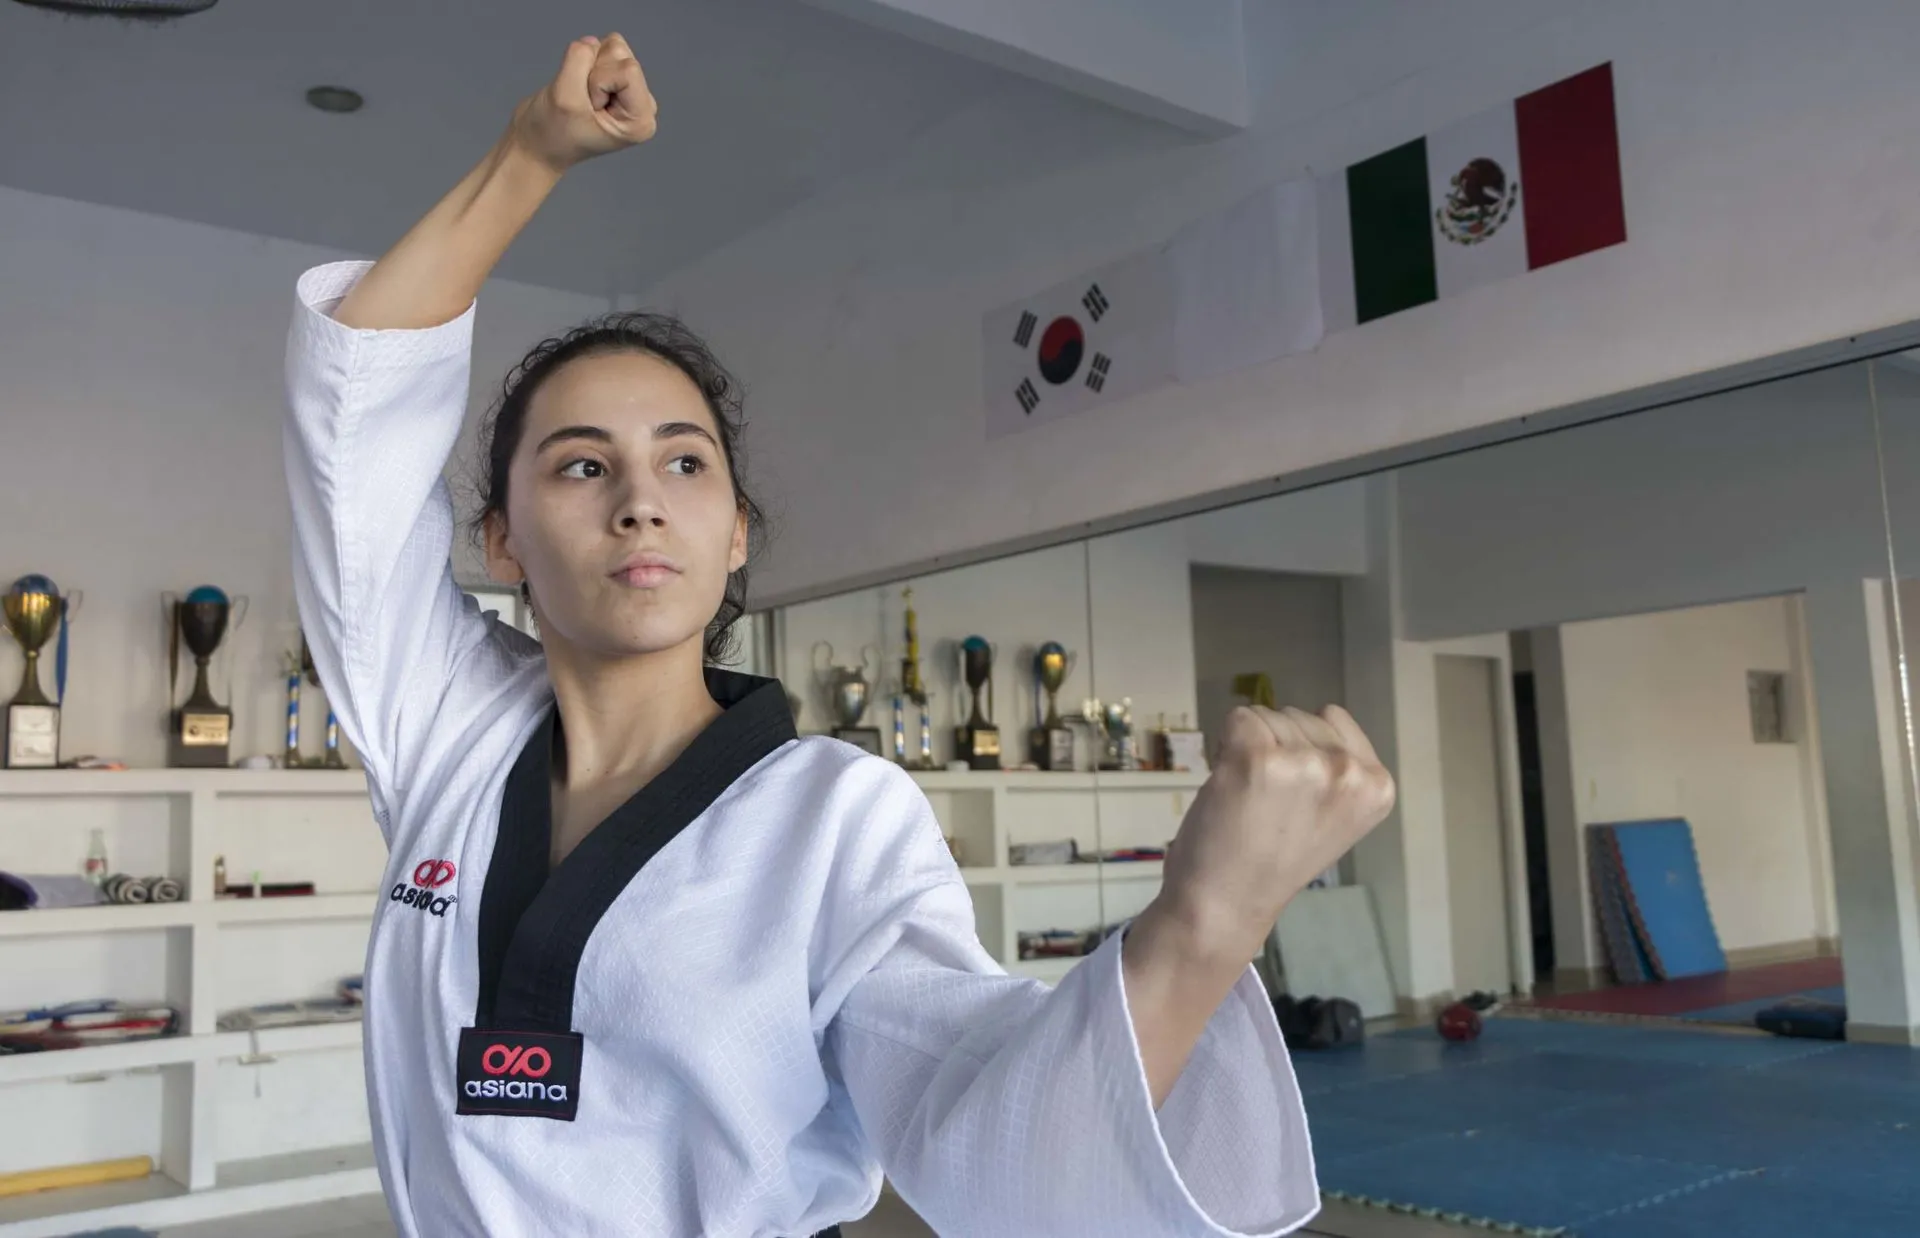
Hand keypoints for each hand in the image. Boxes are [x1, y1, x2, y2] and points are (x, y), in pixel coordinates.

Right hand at [509, 34, 657, 173]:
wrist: (536, 143)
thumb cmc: (552, 132)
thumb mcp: (564, 96)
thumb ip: (580, 60)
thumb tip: (591, 41)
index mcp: (641, 119)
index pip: (629, 70)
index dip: (598, 81)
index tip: (588, 107)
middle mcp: (642, 104)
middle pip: (621, 56)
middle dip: (591, 73)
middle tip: (581, 104)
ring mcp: (630, 90)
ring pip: (612, 47)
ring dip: (585, 66)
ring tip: (579, 96)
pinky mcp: (614, 78)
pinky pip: (600, 46)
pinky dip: (582, 61)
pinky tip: (578, 87)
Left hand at [1152, 705, 1395, 961]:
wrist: (1227, 904)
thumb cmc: (1274, 860)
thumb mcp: (1334, 815)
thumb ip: (1339, 770)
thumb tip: (1326, 714)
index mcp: (1377, 786)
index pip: (1333, 721)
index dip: (1304, 752)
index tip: (1295, 797)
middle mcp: (1350, 772)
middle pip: (1299, 716)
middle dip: (1277, 748)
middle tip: (1267, 804)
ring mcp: (1306, 764)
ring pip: (1268, 716)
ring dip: (1250, 749)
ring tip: (1249, 801)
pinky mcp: (1258, 758)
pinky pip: (1238, 719)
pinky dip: (1224, 746)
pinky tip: (1230, 787)